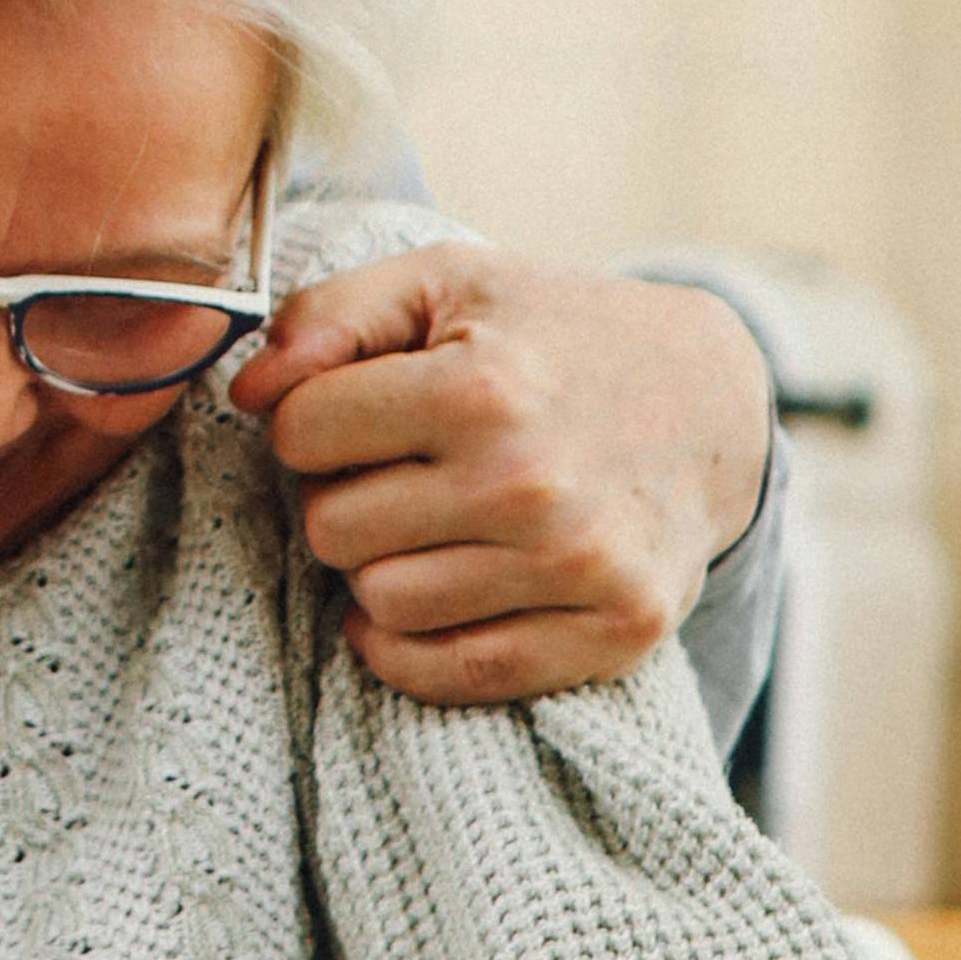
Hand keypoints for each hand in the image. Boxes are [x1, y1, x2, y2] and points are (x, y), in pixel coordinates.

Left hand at [226, 247, 770, 704]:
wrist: (712, 401)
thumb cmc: (553, 336)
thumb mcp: (446, 284)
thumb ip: (329, 314)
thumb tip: (248, 392)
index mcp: (482, 388)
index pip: (300, 434)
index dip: (311, 421)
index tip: (355, 413)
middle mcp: (530, 484)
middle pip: (331, 529)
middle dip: (344, 497)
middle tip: (399, 471)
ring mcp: (578, 567)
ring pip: (381, 606)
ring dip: (383, 568)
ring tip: (432, 522)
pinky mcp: (614, 631)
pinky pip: (456, 676)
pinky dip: (417, 649)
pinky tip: (430, 595)